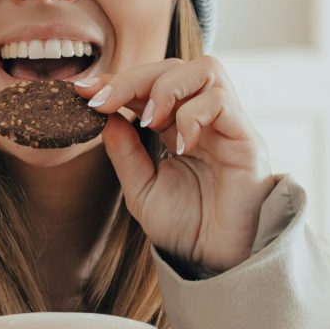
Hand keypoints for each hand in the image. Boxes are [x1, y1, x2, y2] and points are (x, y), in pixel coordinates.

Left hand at [76, 57, 276, 273]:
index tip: (82, 90)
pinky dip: (194, 115)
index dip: (116, 81)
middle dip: (133, 78)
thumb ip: (125, 153)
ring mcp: (227, 125)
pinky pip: (222, 102)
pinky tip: (180, 145)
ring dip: (167, 88)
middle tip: (103, 101)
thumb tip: (107, 117)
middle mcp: (203, 118)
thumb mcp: (141, 189)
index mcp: (177, 126)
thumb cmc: (185, 227)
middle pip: (174, 67)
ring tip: (148, 120)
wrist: (216, 261)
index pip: (149, 85)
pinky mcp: (247, 139)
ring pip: (204, 70)